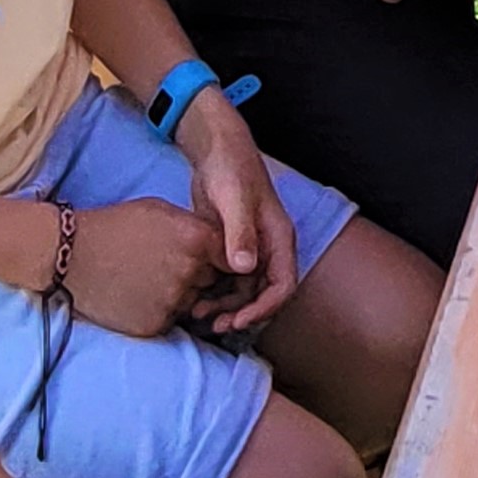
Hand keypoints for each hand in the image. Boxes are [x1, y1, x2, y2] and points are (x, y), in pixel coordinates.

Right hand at [57, 193, 235, 339]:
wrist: (71, 254)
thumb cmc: (115, 226)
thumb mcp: (161, 212)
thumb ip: (196, 228)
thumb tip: (220, 245)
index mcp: (197, 240)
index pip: (231, 258)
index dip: (218, 258)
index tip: (206, 259)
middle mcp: (191, 272)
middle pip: (212, 282)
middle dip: (198, 277)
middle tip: (166, 266)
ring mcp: (174, 301)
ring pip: (191, 303)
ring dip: (178, 295)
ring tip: (147, 279)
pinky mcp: (155, 324)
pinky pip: (169, 320)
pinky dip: (158, 310)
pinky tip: (137, 295)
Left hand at [171, 86, 300, 336]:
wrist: (215, 151)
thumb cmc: (231, 170)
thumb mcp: (234, 200)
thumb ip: (240, 233)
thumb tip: (245, 268)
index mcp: (279, 239)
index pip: (283, 286)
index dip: (264, 308)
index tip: (239, 320)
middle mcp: (269, 249)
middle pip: (263, 294)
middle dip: (241, 313)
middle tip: (213, 325)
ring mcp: (250, 250)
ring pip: (243, 291)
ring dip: (225, 306)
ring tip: (197, 314)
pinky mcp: (230, 248)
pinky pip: (227, 280)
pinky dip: (214, 292)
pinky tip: (194, 298)